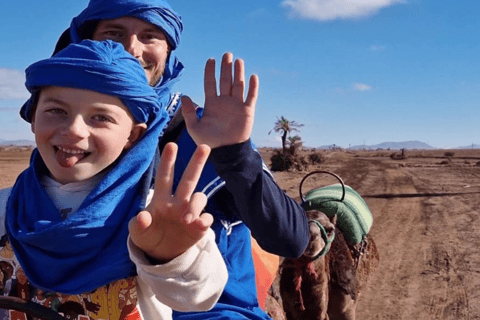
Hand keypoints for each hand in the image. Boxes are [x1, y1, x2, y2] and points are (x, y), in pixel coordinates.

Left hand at [128, 142, 212, 262]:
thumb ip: (137, 224)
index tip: (172, 145)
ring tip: (185, 221)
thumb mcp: (137, 232)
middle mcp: (178, 201)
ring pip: (199, 197)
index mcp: (161, 199)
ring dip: (194, 206)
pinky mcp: (199, 226)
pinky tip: (199, 225)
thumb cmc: (147, 236)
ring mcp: (190, 212)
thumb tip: (143, 216)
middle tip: (204, 147)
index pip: (165, 177)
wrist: (160, 254)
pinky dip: (204, 220)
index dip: (167, 162)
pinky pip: (207, 217)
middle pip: (189, 178)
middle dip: (197, 162)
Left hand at [182, 52, 258, 148]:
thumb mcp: (194, 128)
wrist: (225, 152)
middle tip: (227, 54)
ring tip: (238, 61)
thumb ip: (188, 113)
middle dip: (226, 67)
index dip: (210, 72)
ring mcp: (236, 105)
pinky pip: (251, 97)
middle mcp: (224, 102)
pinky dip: (252, 87)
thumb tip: (184, 96)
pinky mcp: (247, 112)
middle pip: (225, 80)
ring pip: (238, 85)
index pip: (210, 83)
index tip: (210, 60)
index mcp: (212, 103)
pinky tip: (253, 77)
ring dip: (238, 73)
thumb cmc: (208, 142)